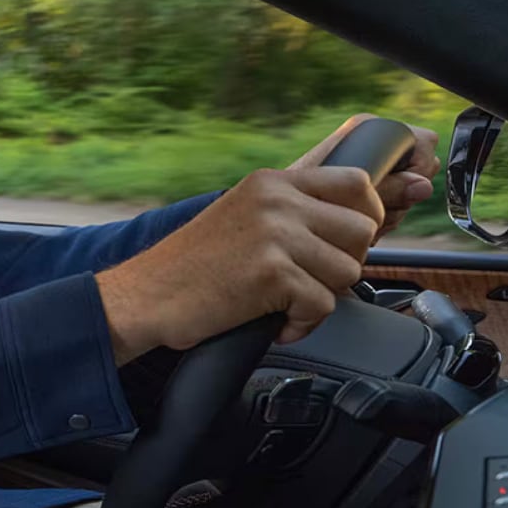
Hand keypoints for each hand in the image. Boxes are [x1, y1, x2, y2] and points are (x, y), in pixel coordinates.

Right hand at [97, 166, 382, 361]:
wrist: (144, 297)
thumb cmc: (189, 268)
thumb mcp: (242, 215)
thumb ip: (289, 210)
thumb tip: (354, 224)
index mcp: (270, 182)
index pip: (355, 182)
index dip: (363, 217)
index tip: (343, 245)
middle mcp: (276, 201)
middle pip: (361, 230)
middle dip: (343, 264)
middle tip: (308, 281)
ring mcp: (275, 235)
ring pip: (348, 271)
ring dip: (322, 296)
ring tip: (285, 303)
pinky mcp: (273, 274)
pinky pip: (323, 306)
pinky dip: (302, 325)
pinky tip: (274, 323)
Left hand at [288, 114, 440, 240]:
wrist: (280, 216)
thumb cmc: (303, 201)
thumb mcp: (350, 199)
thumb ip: (389, 189)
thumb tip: (422, 185)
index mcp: (369, 128)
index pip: (423, 142)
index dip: (416, 170)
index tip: (396, 190)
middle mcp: (374, 141)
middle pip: (421, 169)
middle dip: (400, 196)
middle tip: (371, 209)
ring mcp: (374, 164)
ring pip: (411, 191)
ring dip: (390, 211)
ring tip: (358, 216)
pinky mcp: (372, 186)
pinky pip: (397, 204)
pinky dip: (383, 219)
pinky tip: (361, 223)